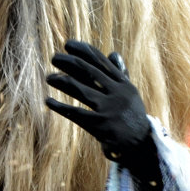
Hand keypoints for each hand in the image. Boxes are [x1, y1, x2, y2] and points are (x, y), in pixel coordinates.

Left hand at [45, 41, 153, 164]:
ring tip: (49, 77)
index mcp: (124, 85)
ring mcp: (110, 110)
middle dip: (69, 62)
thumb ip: (120, 74)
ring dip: (62, 81)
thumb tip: (113, 53)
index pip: (101, 62)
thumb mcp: (129, 94)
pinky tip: (48, 101)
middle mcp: (118, 94)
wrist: (141, 146)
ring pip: (81, 89)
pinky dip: (60, 107)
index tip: (67, 44)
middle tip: (54, 57)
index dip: (83, 51)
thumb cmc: (131, 117)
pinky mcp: (101, 126)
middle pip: (90, 72)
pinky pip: (76, 113)